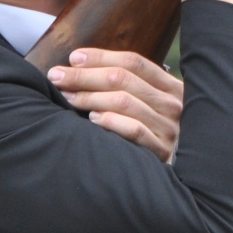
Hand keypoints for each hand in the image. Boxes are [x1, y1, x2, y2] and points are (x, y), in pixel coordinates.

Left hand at [48, 49, 185, 161]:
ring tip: (68, 97)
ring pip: (125, 101)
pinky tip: (92, 119)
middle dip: (85, 76)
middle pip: (124, 79)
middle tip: (57, 76)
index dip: (101, 57)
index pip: (134, 62)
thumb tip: (79, 64)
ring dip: (90, 97)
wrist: (175, 174)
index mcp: (171, 86)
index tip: (73, 58)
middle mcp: (173, 104)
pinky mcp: (161, 151)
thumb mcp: (149, 104)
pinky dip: (110, 121)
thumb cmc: (151, 132)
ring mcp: (169, 128)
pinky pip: (134, 130)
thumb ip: (128, 86)